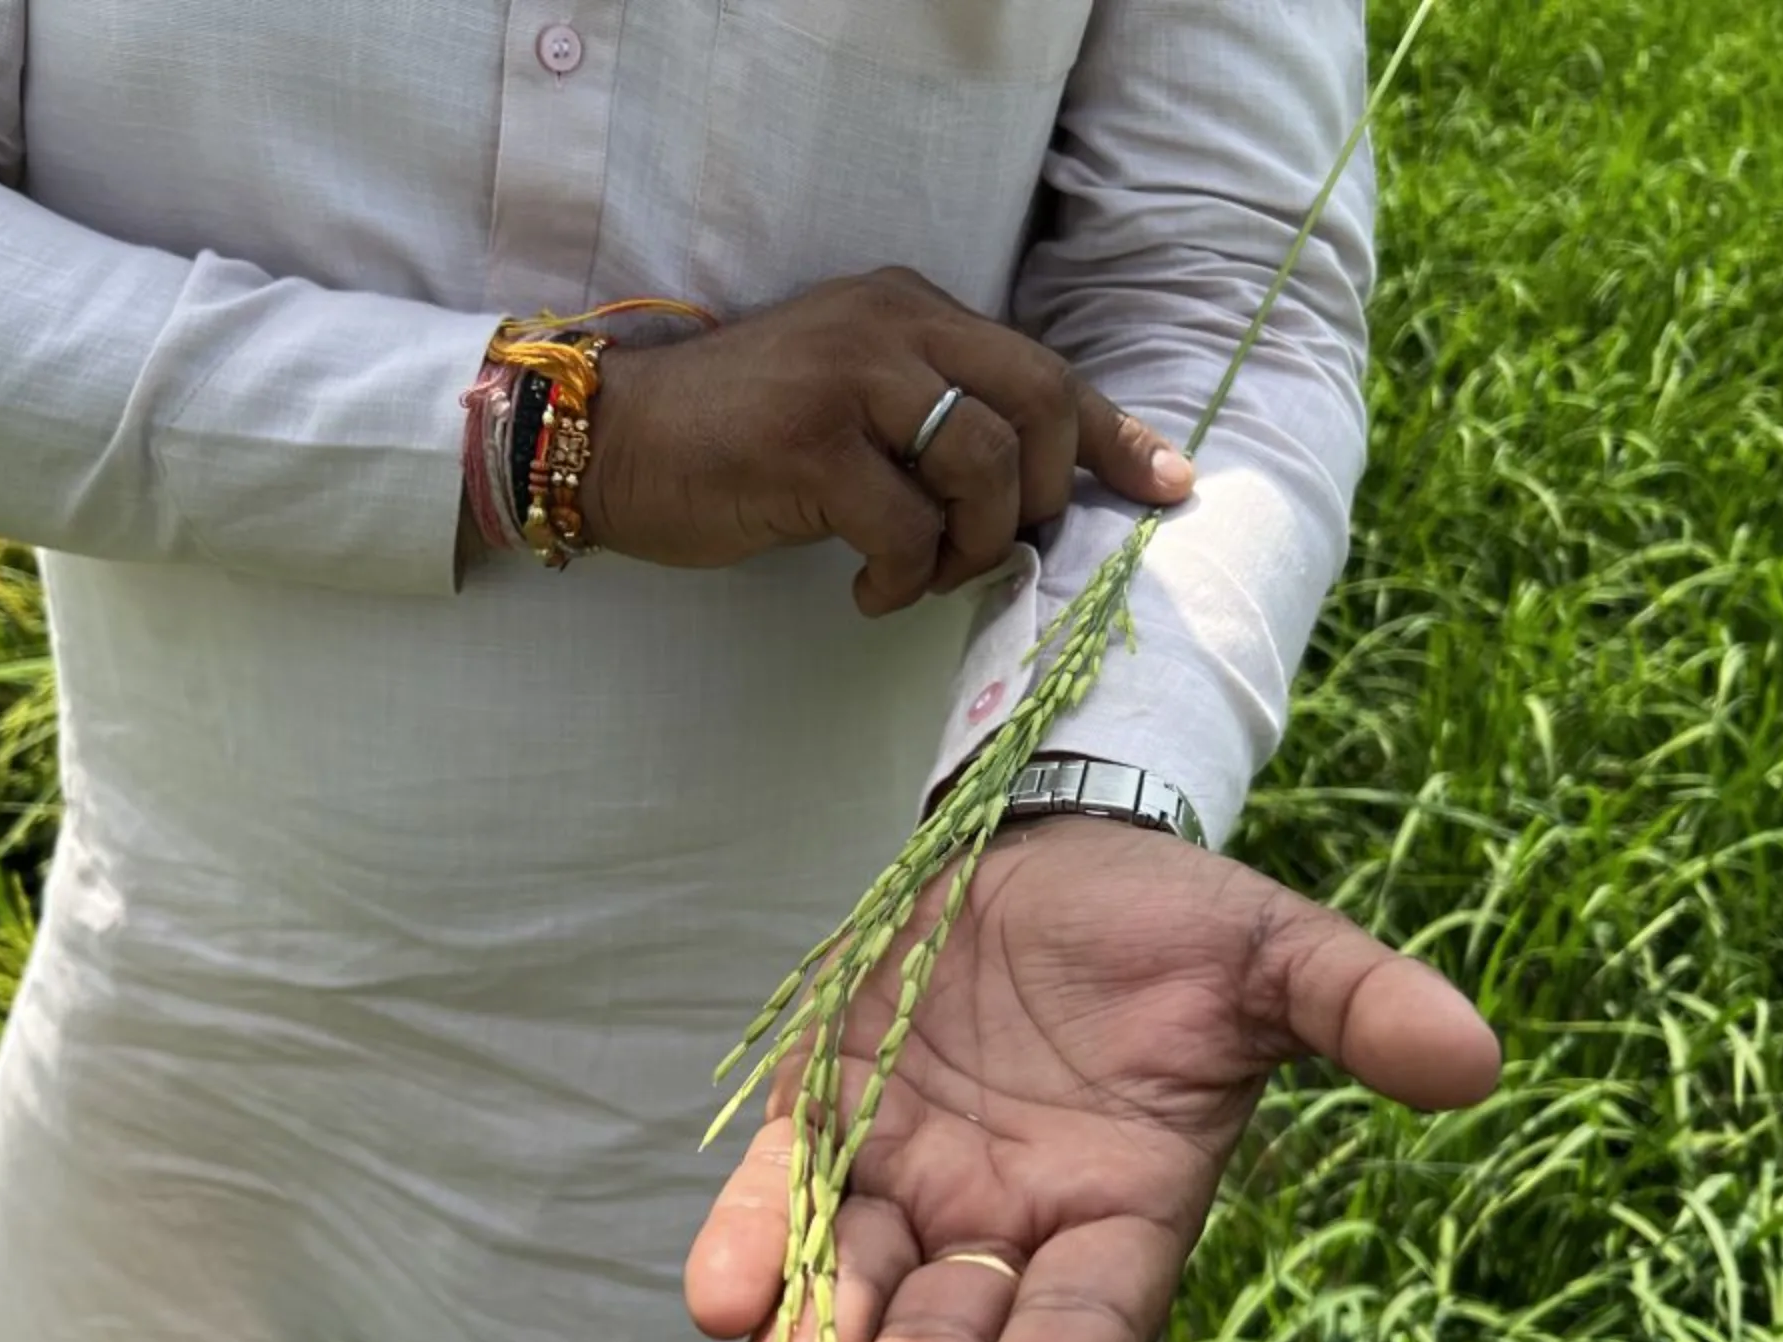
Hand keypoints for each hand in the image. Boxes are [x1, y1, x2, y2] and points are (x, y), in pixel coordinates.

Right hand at [579, 267, 1193, 615]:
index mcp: (909, 309)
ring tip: (921, 576)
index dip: (1117, 436)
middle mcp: (890, 324)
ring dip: (972, 547)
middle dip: (1043, 499)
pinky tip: (868, 590)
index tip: (1170, 486)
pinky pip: (908, 528)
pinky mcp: (810, 445)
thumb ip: (930, 420)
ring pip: (982, 468)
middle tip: (1004, 552)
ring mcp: (850, 379)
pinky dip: (904, 578)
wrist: (612, 442)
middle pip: (1037, 405)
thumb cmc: (736, 440)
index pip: (1045, 368)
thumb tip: (1030, 498)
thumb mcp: (850, 403)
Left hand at [684, 819, 1501, 1341]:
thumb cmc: (1171, 924)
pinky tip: (718, 1302)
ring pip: (843, 1307)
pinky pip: (782, 1196)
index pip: (1078, 1339)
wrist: (1054, 850)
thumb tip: (1474, 1058)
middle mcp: (1005, 1228)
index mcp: (1119, 1219)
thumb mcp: (1270, 953)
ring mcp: (906, 1181)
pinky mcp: (825, 1121)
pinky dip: (751, 1247)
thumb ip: (1352, 1006)